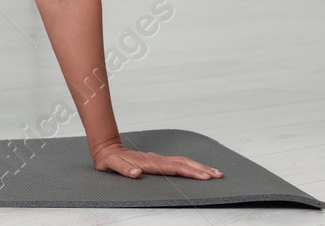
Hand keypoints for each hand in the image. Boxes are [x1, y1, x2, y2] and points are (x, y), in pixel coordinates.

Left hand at [92, 141, 223, 180]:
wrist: (106, 148)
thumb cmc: (109, 159)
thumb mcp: (111, 165)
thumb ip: (123, 169)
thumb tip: (137, 173)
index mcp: (149, 162)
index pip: (174, 168)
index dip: (190, 172)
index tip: (204, 177)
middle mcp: (156, 159)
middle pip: (183, 163)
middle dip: (202, 169)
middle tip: (218, 175)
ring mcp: (158, 159)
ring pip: (183, 161)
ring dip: (199, 166)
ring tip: (215, 172)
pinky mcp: (158, 161)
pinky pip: (178, 162)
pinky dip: (191, 165)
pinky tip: (198, 169)